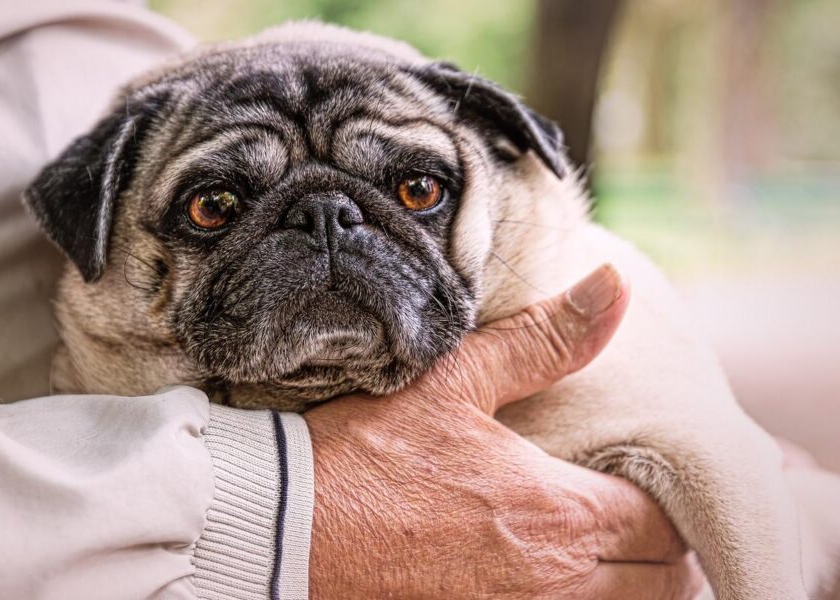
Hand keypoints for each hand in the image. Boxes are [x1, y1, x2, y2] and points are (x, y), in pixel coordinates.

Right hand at [305, 264, 703, 598]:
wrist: (286, 530)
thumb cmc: (367, 453)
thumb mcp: (455, 382)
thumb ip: (545, 341)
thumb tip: (615, 286)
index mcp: (556, 512)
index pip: (663, 523)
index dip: (669, 500)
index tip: (648, 476)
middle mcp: (552, 581)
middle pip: (659, 583)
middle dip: (665, 551)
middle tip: (644, 518)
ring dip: (633, 585)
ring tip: (614, 552)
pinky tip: (556, 577)